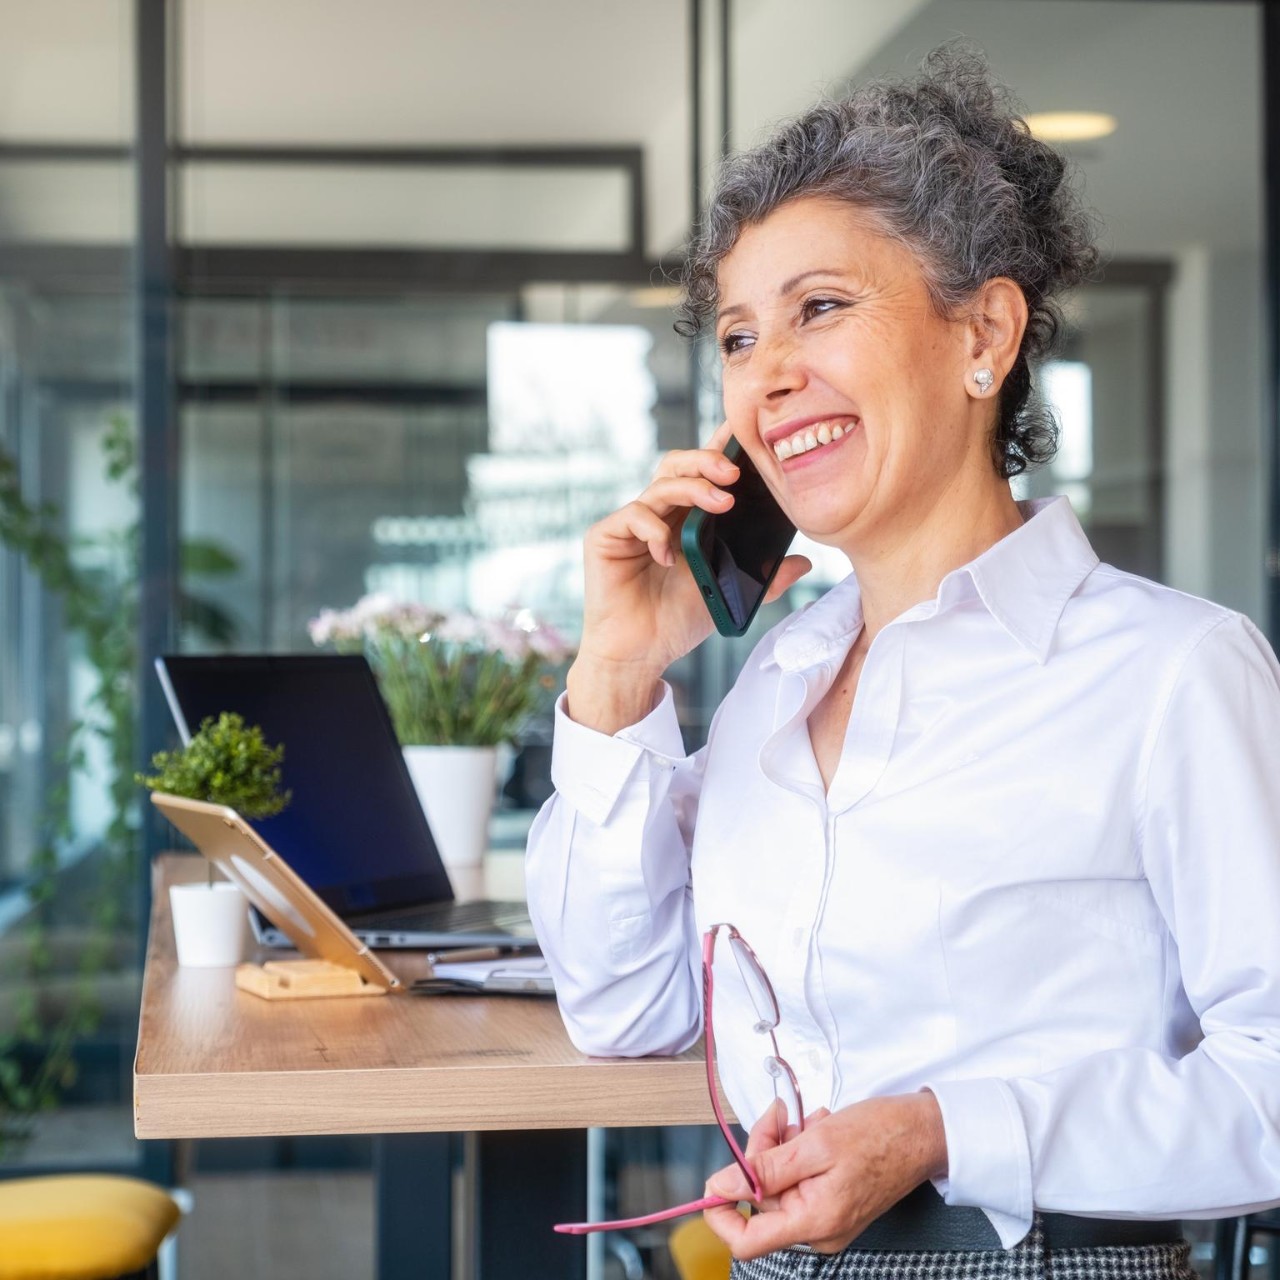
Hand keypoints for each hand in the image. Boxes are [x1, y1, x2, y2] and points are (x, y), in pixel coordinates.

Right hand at [567, 424, 810, 732]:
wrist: (639, 656)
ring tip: (722, 504)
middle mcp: (656, 514)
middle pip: (677, 466)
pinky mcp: (606, 537)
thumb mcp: (727, 594)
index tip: (745, 436)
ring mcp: (630, 524)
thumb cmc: (675, 623)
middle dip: (707, 461)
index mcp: (683, 519)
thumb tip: (804, 563)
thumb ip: (764, 578)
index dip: (719, 450)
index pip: (701, 474)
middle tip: (735, 473)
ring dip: (693, 489)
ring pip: (660, 485)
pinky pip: (633, 516)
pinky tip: (669, 554)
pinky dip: (655, 530)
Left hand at [703, 1092, 947, 1260]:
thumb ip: (766, 1168)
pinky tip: (816, 1129)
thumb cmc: (880, 1135)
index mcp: (814, 1222)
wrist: (925, 1132)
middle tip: (779, 1117)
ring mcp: (826, 1216)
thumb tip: (720, 1187)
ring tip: (806, 1121)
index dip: (720, 1214)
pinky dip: (799, 1149)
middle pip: (761, 1197)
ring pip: (778, 1181)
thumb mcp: (816, 1144)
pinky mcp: (832, 1200)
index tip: (713, 1180)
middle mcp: (818, 1229)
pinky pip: (798, 1178)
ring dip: (782, 1144)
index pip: (747, 1242)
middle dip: (763, 1151)